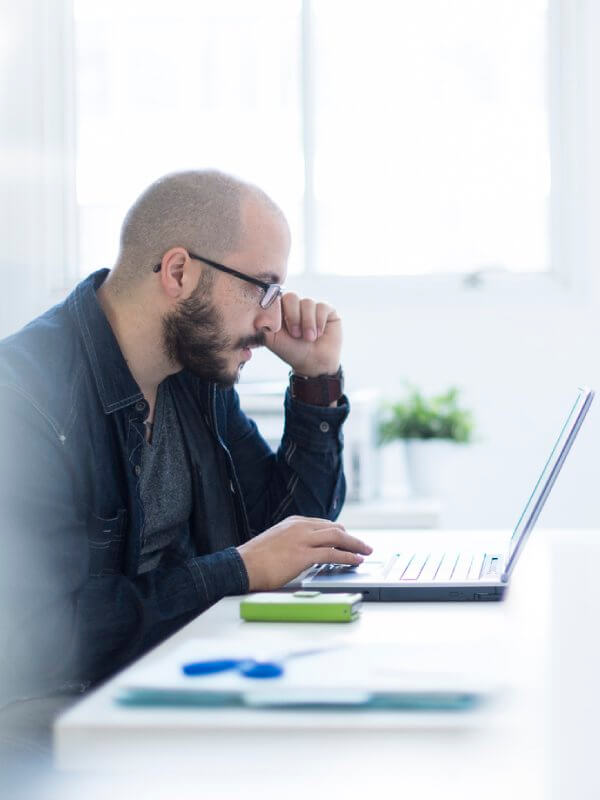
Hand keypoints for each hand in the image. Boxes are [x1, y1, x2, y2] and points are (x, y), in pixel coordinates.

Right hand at [237, 515, 372, 590]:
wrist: (241, 565)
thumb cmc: (255, 559)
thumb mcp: (276, 541)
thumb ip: (293, 542)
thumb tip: (305, 552)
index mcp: (294, 522)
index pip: (324, 524)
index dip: (339, 533)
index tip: (348, 539)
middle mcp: (300, 527)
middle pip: (335, 528)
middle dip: (352, 538)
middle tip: (363, 545)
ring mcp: (302, 539)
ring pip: (337, 538)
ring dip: (355, 545)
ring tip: (365, 551)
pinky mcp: (303, 555)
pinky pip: (332, 554)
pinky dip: (347, 557)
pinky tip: (355, 560)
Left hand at [264, 292, 341, 376]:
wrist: (313, 363)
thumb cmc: (291, 351)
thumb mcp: (272, 340)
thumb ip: (262, 327)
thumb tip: (255, 318)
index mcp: (281, 310)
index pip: (277, 298)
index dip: (279, 311)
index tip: (279, 327)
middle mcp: (296, 306)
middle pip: (292, 297)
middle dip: (293, 317)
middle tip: (296, 334)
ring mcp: (311, 307)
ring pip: (308, 302)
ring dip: (308, 323)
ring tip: (309, 338)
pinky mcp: (327, 311)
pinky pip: (322, 307)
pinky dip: (319, 322)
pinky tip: (319, 334)